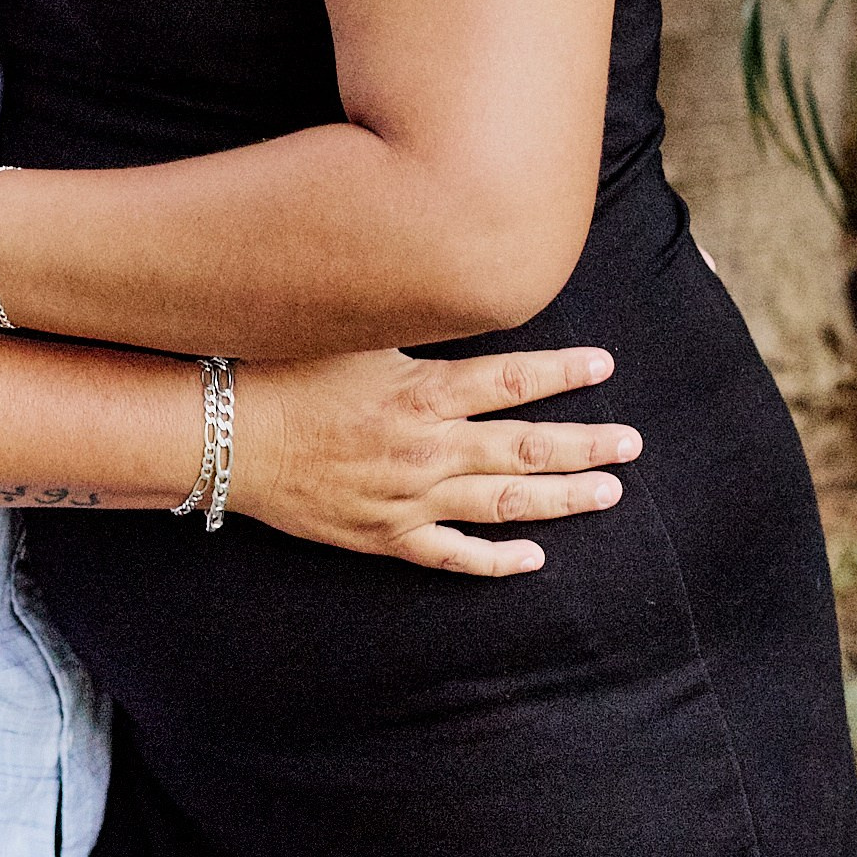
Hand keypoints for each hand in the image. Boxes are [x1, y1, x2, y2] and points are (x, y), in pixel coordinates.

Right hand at [229, 343, 640, 574]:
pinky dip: (497, 559)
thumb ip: (411, 328)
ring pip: (504, 502)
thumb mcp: (352, 335)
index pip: (512, 379)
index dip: (563, 372)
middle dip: (586, 444)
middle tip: (632, 443)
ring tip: (609, 492)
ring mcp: (410, 499)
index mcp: (421, 392)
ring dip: (562, 497)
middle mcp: (426, 448)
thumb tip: (458, 297)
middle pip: (525, 446)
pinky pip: (453, 555)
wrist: (224, 436)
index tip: (606, 365)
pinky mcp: (387, 536)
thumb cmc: (282, 372)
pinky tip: (535, 556)